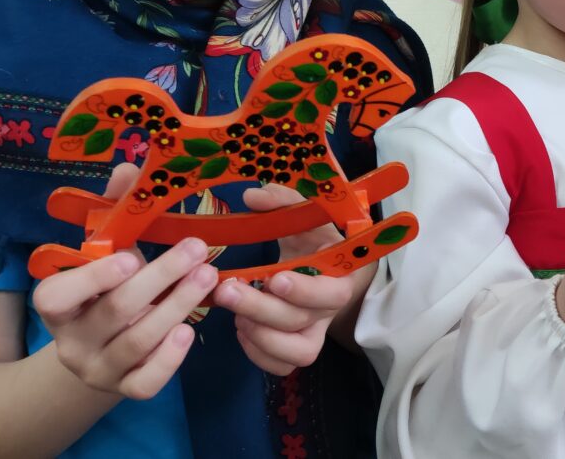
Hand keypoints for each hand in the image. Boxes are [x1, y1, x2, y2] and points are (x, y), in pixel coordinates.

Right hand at [33, 162, 217, 398]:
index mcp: (60, 303)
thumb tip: (129, 167)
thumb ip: (116, 210)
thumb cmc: (110, 287)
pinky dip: (169, 360)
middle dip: (158, 278)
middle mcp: (73, 340)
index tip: (129, 256)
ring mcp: (99, 368)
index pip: (56, 296)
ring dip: (176, 307)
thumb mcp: (110, 250)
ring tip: (209, 275)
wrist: (105, 345)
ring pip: (135, 344)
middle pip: (113, 312)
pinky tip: (190, 331)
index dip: (91, 279)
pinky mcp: (126, 388)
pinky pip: (146, 383)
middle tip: (197, 249)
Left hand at [212, 184, 358, 375]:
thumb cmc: (315, 237)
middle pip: (299, 322)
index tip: (274, 278)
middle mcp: (329, 310)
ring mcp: (315, 333)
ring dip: (260, 336)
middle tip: (226, 290)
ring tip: (235, 314)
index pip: (330, 293)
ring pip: (295, 353)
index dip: (304, 291)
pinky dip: (259, 354)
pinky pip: (281, 367)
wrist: (327, 266)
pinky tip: (242, 329)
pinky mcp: (297, 349)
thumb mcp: (306, 215)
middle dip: (260, 308)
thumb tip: (252, 196)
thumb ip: (283, 202)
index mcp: (339, 276)